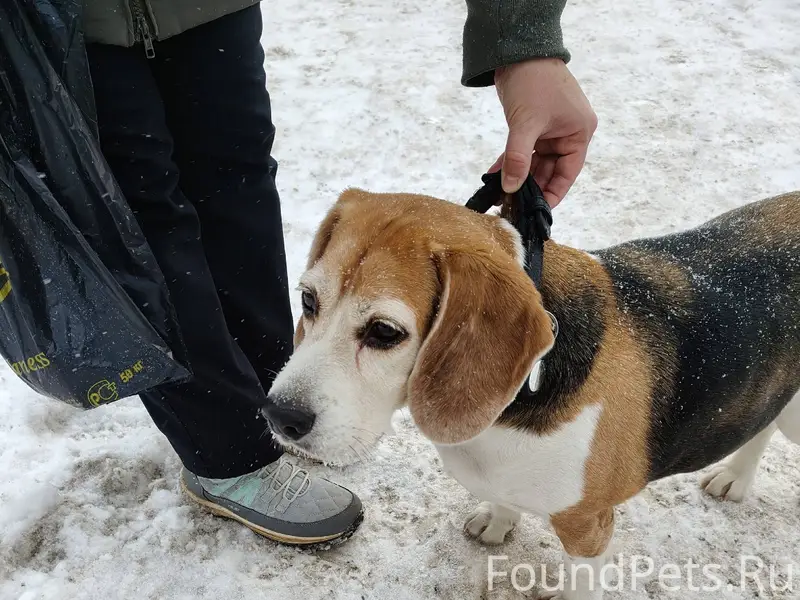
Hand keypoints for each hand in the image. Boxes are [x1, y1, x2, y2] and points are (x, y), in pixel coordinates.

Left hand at [491, 59, 596, 207]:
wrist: (518, 51)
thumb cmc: (533, 82)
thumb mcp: (526, 124)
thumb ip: (518, 158)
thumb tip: (511, 187)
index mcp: (579, 133)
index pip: (568, 173)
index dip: (553, 193)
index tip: (536, 212)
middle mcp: (567, 134)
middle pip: (550, 170)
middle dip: (531, 187)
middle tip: (512, 207)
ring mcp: (550, 130)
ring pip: (534, 163)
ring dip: (518, 177)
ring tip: (501, 196)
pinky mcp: (533, 126)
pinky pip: (523, 151)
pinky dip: (511, 162)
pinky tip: (495, 177)